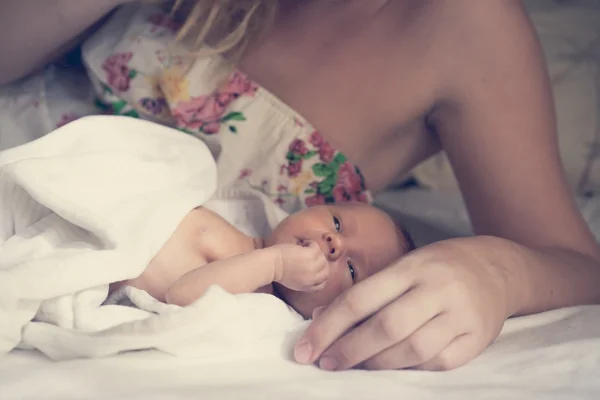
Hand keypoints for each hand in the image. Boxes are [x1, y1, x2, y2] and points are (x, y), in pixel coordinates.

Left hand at [274, 241, 328, 291]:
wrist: (271, 265)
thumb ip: (305, 280)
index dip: (321, 275)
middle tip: (312, 254)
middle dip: (320, 262)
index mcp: (307, 286)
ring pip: (322, 257)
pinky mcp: (310, 255)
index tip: (316, 267)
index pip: (322, 284)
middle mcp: (312, 278)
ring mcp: (312, 267)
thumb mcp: (294, 283)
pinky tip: (303, 243)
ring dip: (314, 250)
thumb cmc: (277, 272)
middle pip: (326, 270)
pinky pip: (316, 247)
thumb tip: (312, 270)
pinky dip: (310, 243)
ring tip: (305, 247)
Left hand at [293, 237, 518, 370]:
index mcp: (411, 266)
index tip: (305, 349)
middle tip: (325, 364)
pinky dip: (410, 368)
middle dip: (349, 350)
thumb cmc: (437, 267)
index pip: (361, 299)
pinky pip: (438, 363)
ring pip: (412, 349)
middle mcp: (438, 288)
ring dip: (376, 364)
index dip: (328, 327)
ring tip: (355, 367)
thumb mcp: (402, 266)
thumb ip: (366, 292)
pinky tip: (393, 367)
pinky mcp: (478, 338)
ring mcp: (461, 314)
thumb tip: (322, 318)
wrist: (496, 268)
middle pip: (386, 327)